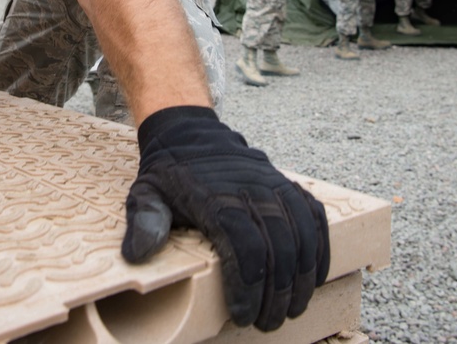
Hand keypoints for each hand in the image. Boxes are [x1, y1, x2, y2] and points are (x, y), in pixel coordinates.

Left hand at [122, 107, 329, 330]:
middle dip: (277, 293)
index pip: (244, 247)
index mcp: (215, 197)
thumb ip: (144, 222)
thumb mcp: (145, 194)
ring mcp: (273, 185)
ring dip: (302, 278)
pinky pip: (314, 216)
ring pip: (301, 235)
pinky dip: (320, 248)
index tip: (242, 315)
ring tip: (292, 309)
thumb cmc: (168, 173)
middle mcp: (251, 190)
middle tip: (268, 323)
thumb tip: (137, 256)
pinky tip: (315, 277)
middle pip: (278, 247)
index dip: (248, 287)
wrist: (190, 133)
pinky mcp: (288, 185)